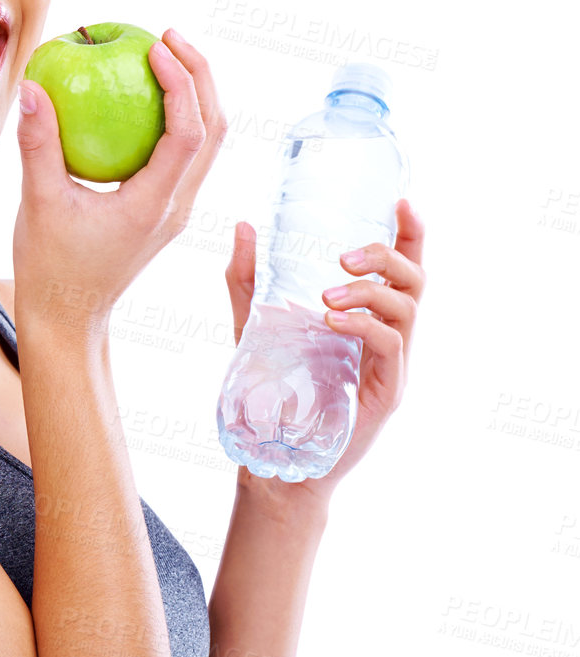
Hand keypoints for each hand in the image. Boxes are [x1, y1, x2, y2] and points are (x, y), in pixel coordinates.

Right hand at [13, 28, 227, 330]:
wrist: (68, 317)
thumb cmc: (51, 267)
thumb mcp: (38, 203)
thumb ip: (38, 144)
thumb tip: (31, 88)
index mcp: (154, 205)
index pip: (189, 132)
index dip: (181, 82)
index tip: (154, 46)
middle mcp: (177, 206)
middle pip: (215, 129)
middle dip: (201, 75)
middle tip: (168, 35)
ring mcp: (175, 209)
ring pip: (207, 141)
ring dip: (194, 94)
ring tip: (164, 55)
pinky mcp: (163, 210)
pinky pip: (185, 153)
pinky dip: (176, 116)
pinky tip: (141, 96)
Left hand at [224, 199, 426, 503]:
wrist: (272, 455)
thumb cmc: (273, 387)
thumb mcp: (255, 322)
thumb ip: (249, 277)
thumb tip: (241, 224)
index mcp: (368, 315)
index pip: (402, 266)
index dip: (409, 233)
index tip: (400, 201)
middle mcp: (389, 335)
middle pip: (415, 280)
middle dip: (386, 256)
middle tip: (343, 257)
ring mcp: (392, 365)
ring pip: (407, 310)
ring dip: (371, 292)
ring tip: (328, 296)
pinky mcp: (386, 392)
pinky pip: (391, 347)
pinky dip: (366, 327)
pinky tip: (332, 322)